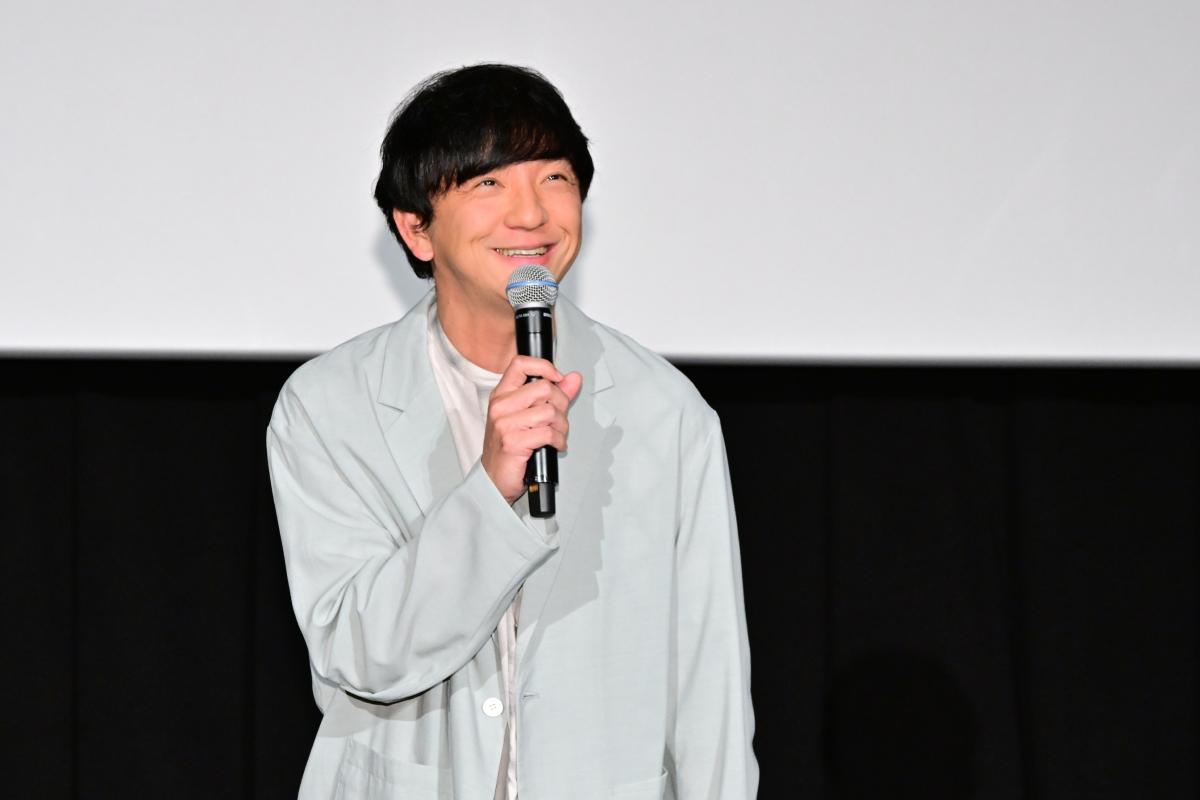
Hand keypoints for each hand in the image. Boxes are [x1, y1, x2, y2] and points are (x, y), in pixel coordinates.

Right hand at [481, 356, 582, 504]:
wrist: (494, 479)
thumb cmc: (508, 448)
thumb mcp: (528, 416)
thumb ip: (553, 395)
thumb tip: (573, 379)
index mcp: (502, 395)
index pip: (521, 364)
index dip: (545, 367)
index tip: (557, 378)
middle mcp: (501, 406)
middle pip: (544, 388)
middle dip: (561, 404)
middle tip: (559, 418)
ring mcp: (505, 424)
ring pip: (550, 412)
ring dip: (562, 426)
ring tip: (557, 434)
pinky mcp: (514, 442)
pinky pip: (549, 433)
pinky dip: (558, 441)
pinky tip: (554, 445)